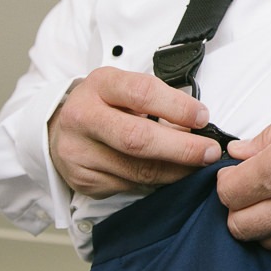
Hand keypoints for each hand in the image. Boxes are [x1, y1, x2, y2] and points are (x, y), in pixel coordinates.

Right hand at [48, 66, 220, 197]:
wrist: (59, 128)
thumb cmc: (104, 104)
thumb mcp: (125, 88)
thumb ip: (158, 102)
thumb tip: (198, 126)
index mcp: (100, 85)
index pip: (142, 93)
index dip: (178, 107)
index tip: (203, 118)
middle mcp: (83, 117)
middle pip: (137, 138)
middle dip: (182, 148)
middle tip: (210, 152)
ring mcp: (79, 152)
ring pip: (137, 169)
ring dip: (175, 171)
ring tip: (198, 167)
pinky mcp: (83, 179)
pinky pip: (129, 185)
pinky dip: (156, 182)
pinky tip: (170, 176)